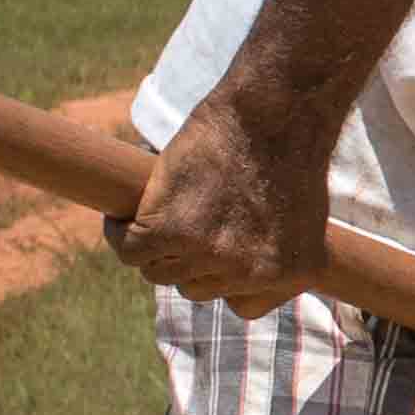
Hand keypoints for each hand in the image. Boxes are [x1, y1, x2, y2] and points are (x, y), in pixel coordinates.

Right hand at [106, 92, 328, 316]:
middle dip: (187, 256)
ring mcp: (215, 256)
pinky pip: (130, 250)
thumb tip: (223, 264)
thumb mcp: (295, 213)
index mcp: (294, 273)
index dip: (221, 275)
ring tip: (158, 210)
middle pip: (196, 286)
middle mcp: (258, 274)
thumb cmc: (285, 146)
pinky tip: (122, 215)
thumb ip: (268, 247)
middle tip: (184, 216)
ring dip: (153, 246)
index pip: (240, 303)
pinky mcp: (173, 232)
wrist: (274, 111)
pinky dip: (119, 233)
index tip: (215, 247)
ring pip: (160, 271)